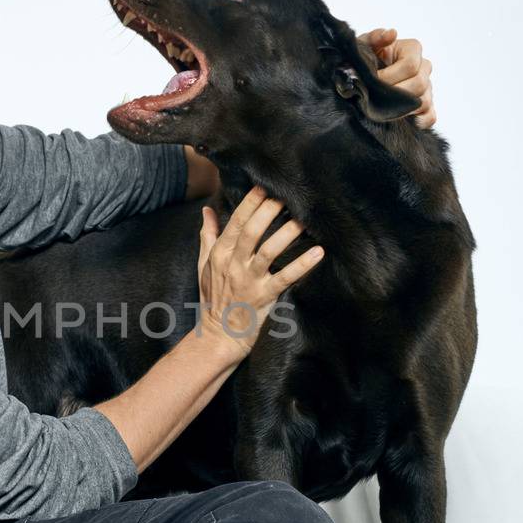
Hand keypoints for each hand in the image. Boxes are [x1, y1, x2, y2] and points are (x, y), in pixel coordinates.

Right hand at [195, 186, 324, 359]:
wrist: (218, 336)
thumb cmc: (214, 299)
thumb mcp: (204, 266)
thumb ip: (207, 236)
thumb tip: (207, 210)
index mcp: (220, 253)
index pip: (236, 222)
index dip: (250, 202)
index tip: (264, 185)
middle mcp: (233, 264)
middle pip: (252, 231)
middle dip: (269, 210)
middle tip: (287, 194)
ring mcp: (249, 281)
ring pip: (269, 251)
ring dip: (287, 233)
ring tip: (304, 219)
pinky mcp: (264, 297)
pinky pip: (285, 277)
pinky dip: (302, 265)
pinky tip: (318, 253)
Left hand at [358, 28, 435, 128]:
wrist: (364, 75)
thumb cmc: (366, 57)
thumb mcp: (365, 44)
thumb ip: (375, 37)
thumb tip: (391, 34)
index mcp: (412, 49)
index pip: (410, 65)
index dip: (390, 76)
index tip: (374, 81)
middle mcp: (424, 67)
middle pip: (419, 84)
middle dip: (395, 94)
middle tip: (376, 99)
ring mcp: (427, 87)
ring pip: (424, 101)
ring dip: (403, 108)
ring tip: (384, 109)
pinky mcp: (426, 105)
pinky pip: (430, 116)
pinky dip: (420, 121)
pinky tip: (404, 121)